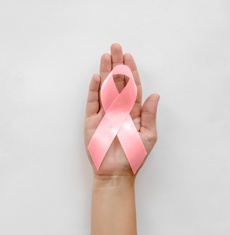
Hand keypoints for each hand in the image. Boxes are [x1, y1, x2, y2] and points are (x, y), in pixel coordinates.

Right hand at [84, 43, 159, 176]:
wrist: (115, 172)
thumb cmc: (133, 156)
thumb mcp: (148, 136)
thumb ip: (150, 115)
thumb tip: (155, 94)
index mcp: (134, 111)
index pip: (133, 87)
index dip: (131, 71)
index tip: (129, 56)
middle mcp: (119, 109)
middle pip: (117, 82)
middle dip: (117, 65)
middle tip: (115, 47)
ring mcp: (104, 113)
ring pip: (105, 88)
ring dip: (105, 72)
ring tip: (105, 56)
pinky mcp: (92, 121)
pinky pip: (92, 102)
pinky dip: (93, 89)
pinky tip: (96, 77)